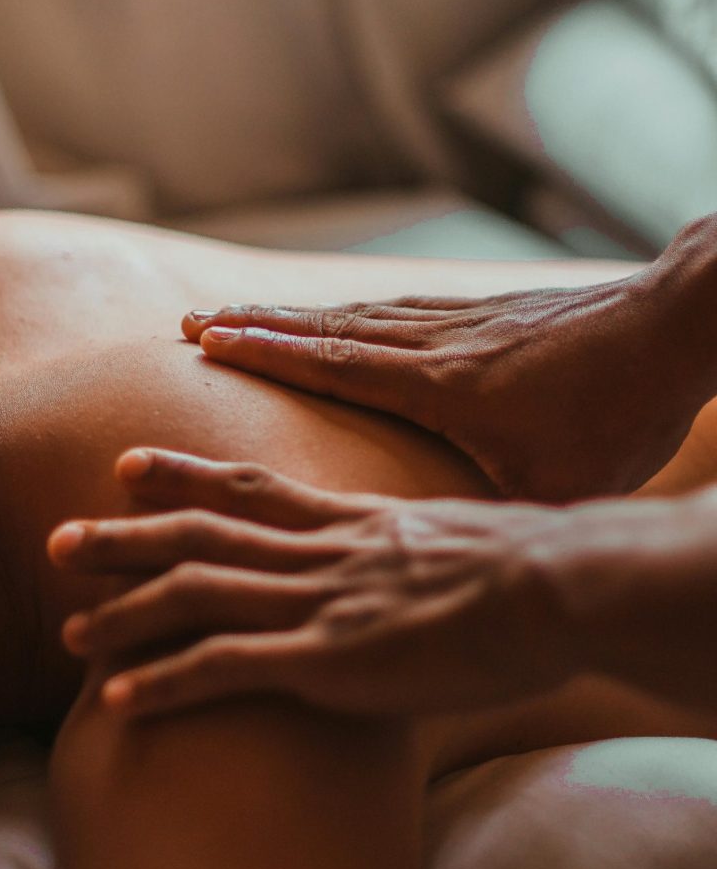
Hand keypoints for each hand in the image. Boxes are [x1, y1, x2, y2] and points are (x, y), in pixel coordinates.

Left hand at [48, 448, 577, 717]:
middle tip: (61, 538)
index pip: (248, 485)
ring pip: (199, 595)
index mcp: (347, 519)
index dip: (184, 473)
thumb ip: (404, 542)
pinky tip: (120, 701)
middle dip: (125, 537)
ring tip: (69, 631)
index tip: (128, 465)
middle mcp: (318, 551)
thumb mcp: (446, 536)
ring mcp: (318, 601)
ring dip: (127, 613)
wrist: (550, 584)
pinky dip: (168, 683)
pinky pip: (229, 669)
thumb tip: (400, 554)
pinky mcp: (329, 659)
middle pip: (202, 535)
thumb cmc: (516, 564)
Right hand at [181, 268, 701, 501]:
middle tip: (198, 320)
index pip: (333, 364)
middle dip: (258, 326)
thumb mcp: (554, 485)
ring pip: (360, 314)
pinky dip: (353, 312)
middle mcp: (437, 343)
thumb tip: (445, 560)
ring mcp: (461, 321)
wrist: (672, 328)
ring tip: (250, 312)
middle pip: (330, 330)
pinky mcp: (486, 312)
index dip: (265, 351)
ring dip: (297, 316)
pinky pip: (400, 307)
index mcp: (441, 386)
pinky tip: (345, 315)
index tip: (207, 338)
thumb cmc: (618, 413)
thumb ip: (491, 516)